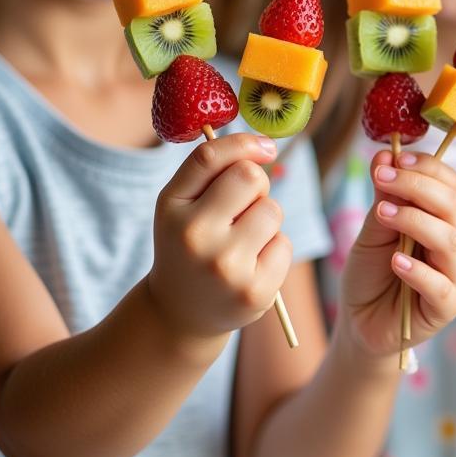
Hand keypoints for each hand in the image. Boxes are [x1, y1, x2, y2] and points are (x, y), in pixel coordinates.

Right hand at [148, 133, 292, 338]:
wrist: (180, 313)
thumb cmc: (189, 243)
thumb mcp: (182, 203)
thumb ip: (212, 166)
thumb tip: (266, 146)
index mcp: (172, 207)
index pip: (210, 157)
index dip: (244, 143)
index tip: (265, 148)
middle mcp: (194, 236)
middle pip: (251, 177)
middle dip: (256, 186)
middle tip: (241, 209)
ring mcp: (225, 266)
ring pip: (272, 210)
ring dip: (266, 220)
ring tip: (242, 241)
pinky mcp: (253, 291)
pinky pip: (284, 244)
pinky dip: (274, 250)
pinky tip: (250, 267)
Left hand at [340, 149, 455, 356]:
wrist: (360, 322)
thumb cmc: (371, 273)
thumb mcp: (372, 230)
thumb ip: (383, 198)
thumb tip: (384, 155)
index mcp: (441, 219)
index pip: (448, 183)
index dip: (426, 167)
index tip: (394, 160)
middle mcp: (453, 242)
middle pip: (451, 205)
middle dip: (417, 186)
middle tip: (383, 179)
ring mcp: (454, 274)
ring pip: (450, 239)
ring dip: (415, 221)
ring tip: (382, 215)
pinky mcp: (447, 306)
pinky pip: (440, 285)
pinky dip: (418, 270)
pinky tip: (396, 261)